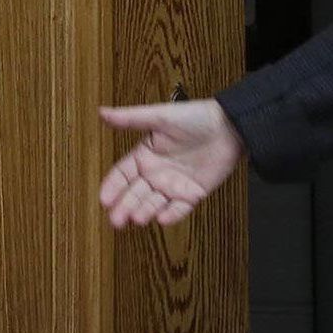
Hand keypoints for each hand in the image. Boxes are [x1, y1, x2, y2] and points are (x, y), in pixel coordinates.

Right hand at [98, 96, 244, 228]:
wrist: (229, 126)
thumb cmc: (195, 117)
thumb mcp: (160, 116)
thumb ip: (130, 118)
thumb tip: (102, 112)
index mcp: (144, 155)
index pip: (122, 174)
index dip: (112, 186)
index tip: (104, 199)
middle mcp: (156, 172)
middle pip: (134, 193)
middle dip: (124, 207)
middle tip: (116, 220)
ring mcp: (174, 185)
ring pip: (154, 203)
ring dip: (145, 211)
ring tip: (137, 218)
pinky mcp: (193, 194)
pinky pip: (180, 208)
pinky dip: (172, 215)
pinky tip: (163, 218)